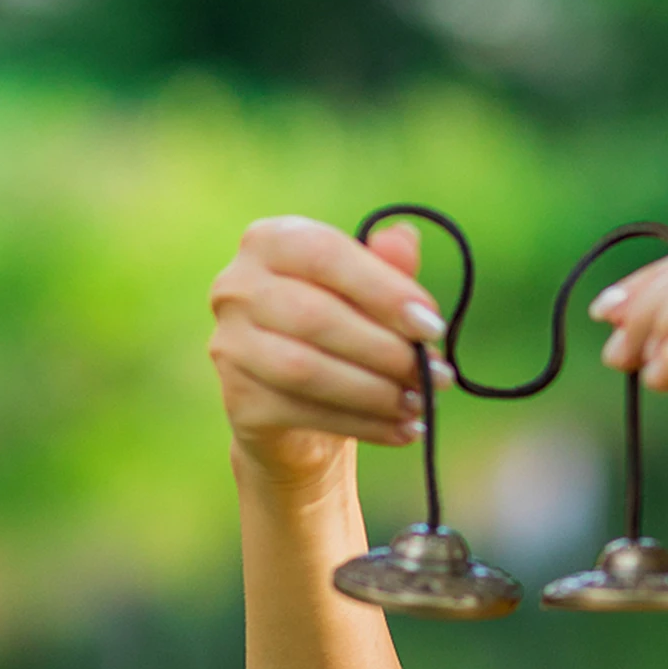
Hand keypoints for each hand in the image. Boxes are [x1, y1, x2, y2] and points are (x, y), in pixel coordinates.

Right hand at [208, 216, 452, 496]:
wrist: (300, 406)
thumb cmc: (343, 331)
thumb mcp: (370, 293)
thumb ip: (388, 265)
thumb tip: (405, 238)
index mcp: (271, 241)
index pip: (324, 255)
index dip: (383, 290)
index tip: (433, 326)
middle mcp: (237, 287)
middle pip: (315, 316)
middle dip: (387, 349)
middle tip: (437, 374)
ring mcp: (230, 345)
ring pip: (307, 370)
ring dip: (377, 391)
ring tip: (422, 403)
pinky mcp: (240, 401)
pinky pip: (306, 413)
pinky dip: (365, 424)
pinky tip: (404, 429)